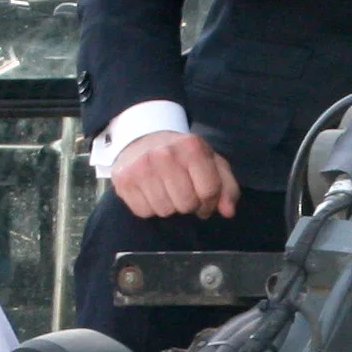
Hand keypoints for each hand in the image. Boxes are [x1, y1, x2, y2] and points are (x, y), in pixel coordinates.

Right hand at [110, 129, 239, 220]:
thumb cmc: (182, 156)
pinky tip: (151, 192)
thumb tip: (228, 212)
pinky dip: (150, 208)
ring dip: (169, 206)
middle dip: (189, 204)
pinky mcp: (123, 180)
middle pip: (187, 204)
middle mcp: (165, 154)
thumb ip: (226, 187)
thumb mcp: (210, 162)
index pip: (210, 190)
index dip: (210, 202)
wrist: (143, 139)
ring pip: (165, 211)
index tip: (204, 199)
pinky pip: (144, 212)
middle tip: (183, 192)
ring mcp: (141, 167)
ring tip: (167, 190)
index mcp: (191, 147)